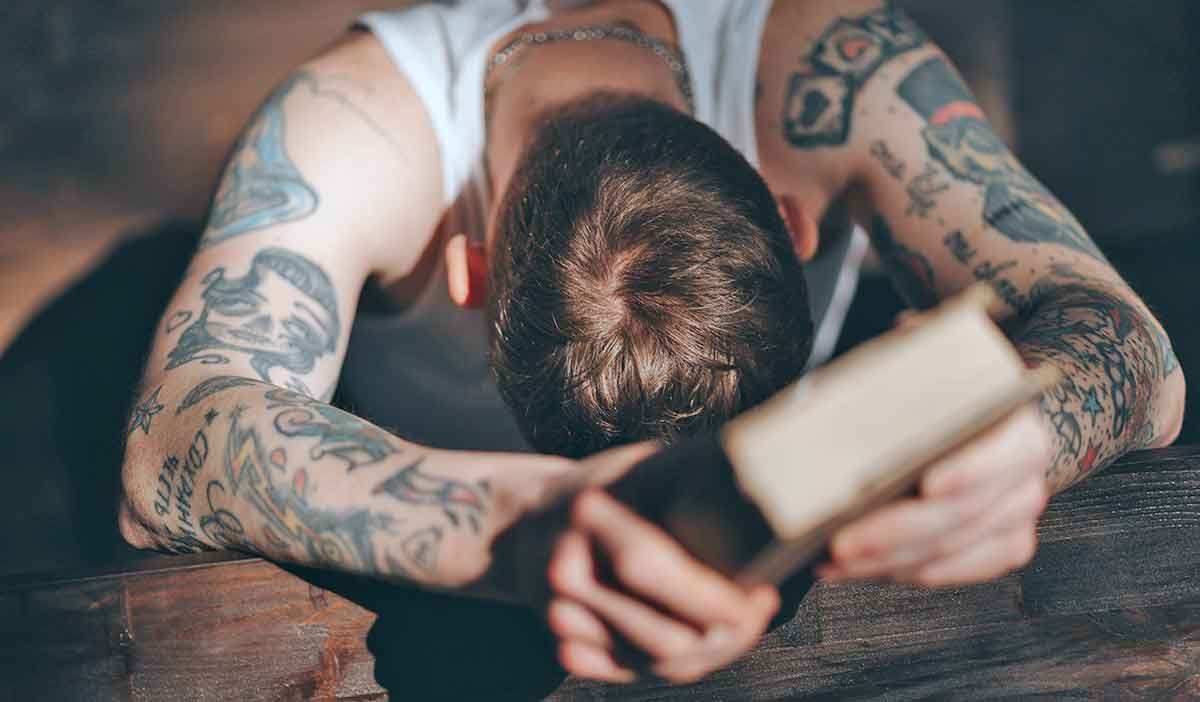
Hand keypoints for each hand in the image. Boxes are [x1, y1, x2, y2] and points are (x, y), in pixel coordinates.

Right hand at [499, 442, 779, 683]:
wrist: (530, 518)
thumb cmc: (609, 487)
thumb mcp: (644, 466)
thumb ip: (695, 480)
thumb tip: (775, 500)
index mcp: (587, 514)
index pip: (650, 567)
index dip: (712, 595)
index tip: (761, 594)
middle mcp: (565, 569)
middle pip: (660, 633)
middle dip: (725, 633)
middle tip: (760, 610)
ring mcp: (558, 614)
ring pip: (653, 662)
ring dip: (709, 652)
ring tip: (742, 623)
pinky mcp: (563, 643)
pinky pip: (632, 672)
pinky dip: (676, 663)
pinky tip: (704, 641)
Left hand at [816, 404, 1052, 586]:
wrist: (975, 418)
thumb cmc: (937, 400)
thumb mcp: (914, 381)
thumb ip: (892, 397)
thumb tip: (833, 421)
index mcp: (1014, 422)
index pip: (1000, 452)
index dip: (967, 471)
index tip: (927, 485)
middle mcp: (1023, 473)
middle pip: (960, 514)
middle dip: (894, 533)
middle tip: (843, 543)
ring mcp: (1014, 515)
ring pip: (948, 550)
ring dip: (884, 560)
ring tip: (832, 559)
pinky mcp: (1001, 547)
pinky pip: (948, 570)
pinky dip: (896, 570)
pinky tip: (855, 567)